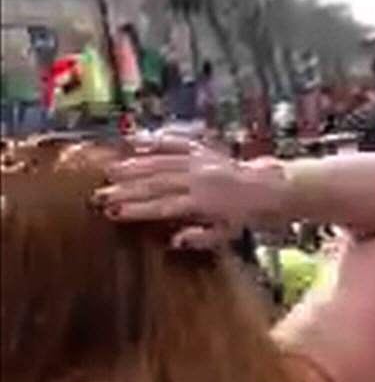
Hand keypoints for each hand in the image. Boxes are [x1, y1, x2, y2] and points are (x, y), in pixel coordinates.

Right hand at [97, 136, 285, 249]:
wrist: (266, 188)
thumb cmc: (242, 215)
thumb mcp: (226, 234)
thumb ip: (200, 237)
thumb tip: (174, 241)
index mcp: (204, 203)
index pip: (163, 206)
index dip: (137, 209)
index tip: (114, 212)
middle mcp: (199, 179)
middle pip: (156, 184)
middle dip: (126, 189)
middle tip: (100, 195)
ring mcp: (199, 161)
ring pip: (160, 162)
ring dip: (132, 166)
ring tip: (108, 171)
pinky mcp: (200, 148)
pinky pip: (173, 141)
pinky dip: (153, 140)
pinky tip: (132, 140)